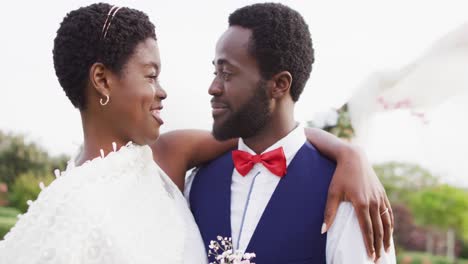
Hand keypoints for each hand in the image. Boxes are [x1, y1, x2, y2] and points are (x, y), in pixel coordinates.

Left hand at [322, 145, 392, 261]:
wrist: (353, 158)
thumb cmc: (340, 176)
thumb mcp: (332, 193)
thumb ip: (329, 212)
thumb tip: (323, 230)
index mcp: (361, 203)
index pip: (366, 229)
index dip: (369, 244)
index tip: (370, 256)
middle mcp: (373, 202)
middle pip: (378, 228)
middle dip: (379, 245)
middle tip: (378, 259)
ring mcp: (380, 197)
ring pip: (386, 222)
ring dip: (387, 237)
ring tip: (387, 250)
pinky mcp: (382, 194)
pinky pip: (388, 212)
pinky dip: (390, 223)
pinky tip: (390, 231)